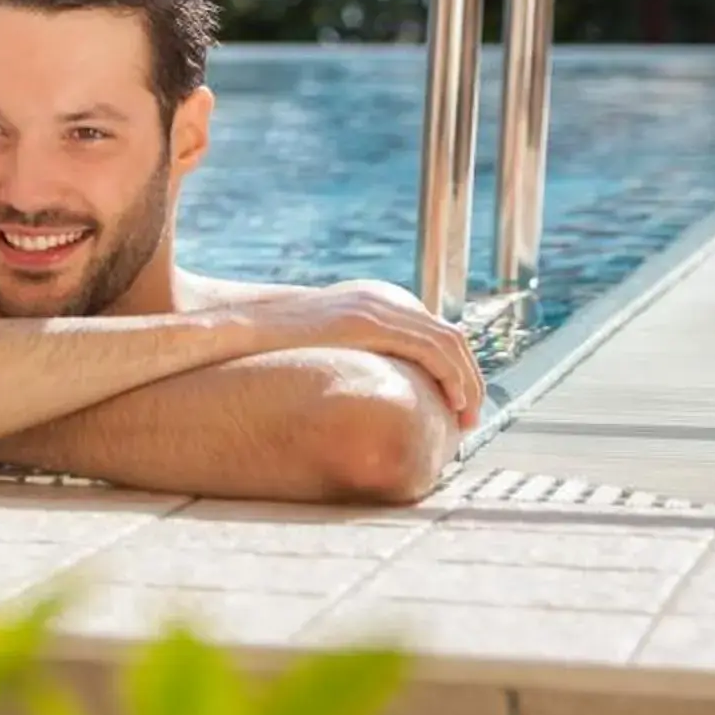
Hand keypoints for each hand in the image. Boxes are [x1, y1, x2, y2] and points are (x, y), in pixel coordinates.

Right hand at [247, 280, 485, 425]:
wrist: (243, 328)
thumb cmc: (276, 347)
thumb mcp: (326, 347)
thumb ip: (353, 356)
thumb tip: (369, 387)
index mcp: (375, 300)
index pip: (434, 330)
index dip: (454, 368)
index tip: (457, 402)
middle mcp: (384, 297)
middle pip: (450, 335)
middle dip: (469, 377)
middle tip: (471, 416)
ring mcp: (378, 306)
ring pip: (449, 344)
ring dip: (467, 382)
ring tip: (467, 418)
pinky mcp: (372, 323)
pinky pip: (432, 349)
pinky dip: (452, 377)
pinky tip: (454, 405)